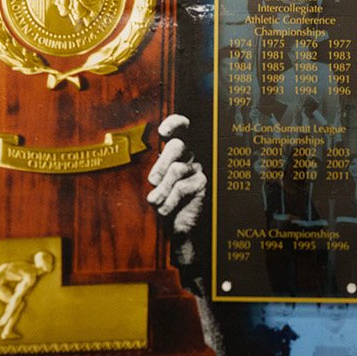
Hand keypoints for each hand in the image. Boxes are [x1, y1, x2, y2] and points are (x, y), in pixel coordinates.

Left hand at [147, 114, 206, 277]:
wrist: (183, 232)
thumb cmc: (169, 206)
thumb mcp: (160, 187)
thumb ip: (159, 175)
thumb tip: (155, 176)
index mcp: (180, 153)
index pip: (183, 128)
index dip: (175, 123)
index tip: (163, 132)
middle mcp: (193, 158)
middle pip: (177, 145)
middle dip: (160, 164)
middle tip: (153, 181)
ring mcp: (200, 171)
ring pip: (176, 169)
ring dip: (162, 189)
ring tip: (156, 202)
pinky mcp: (203, 185)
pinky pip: (181, 187)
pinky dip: (169, 200)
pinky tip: (166, 210)